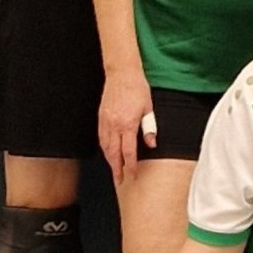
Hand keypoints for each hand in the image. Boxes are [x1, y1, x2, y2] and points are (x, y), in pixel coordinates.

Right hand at [99, 66, 155, 184]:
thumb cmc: (137, 88)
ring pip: (105, 146)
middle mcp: (114, 124)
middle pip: (114, 153)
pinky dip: (104, 148)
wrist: (122, 73)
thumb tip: (151, 144)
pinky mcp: (101, 117)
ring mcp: (106, 121)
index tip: (131, 175)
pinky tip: (107, 153)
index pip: (128, 151)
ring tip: (114, 170)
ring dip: (109, 160)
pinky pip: (101, 137)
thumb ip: (149, 127)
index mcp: (127, 123)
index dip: (130, 165)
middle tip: (119, 180)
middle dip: (116, 168)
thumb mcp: (148, 108)